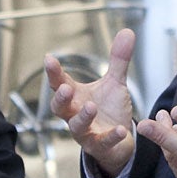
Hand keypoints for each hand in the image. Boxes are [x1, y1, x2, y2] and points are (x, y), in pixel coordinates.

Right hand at [45, 27, 138, 177]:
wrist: (119, 140)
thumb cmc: (109, 110)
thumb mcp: (115, 83)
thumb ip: (118, 60)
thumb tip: (127, 31)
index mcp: (75, 97)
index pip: (59, 83)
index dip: (53, 72)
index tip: (49, 59)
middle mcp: (74, 115)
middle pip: (59, 108)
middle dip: (60, 98)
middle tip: (65, 88)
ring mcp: (85, 132)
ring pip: (76, 127)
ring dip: (82, 117)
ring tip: (90, 106)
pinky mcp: (99, 146)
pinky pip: (102, 142)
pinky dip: (110, 136)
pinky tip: (119, 129)